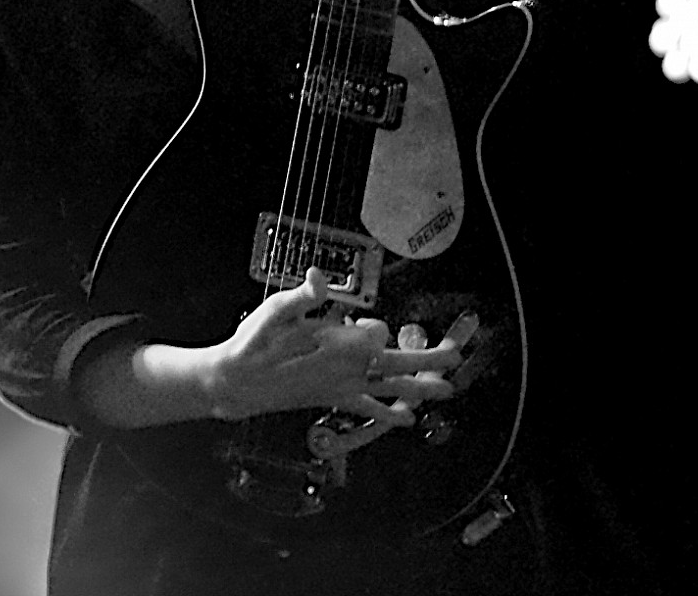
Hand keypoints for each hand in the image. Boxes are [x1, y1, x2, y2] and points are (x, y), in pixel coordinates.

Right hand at [201, 268, 475, 425]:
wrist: (238, 383)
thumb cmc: (257, 343)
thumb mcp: (278, 310)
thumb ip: (305, 296)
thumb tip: (321, 278)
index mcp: (341, 346)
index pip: (378, 332)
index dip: (375, 326)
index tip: (360, 322)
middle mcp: (349, 371)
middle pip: (400, 364)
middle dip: (432, 360)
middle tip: (459, 354)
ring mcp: (343, 389)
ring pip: (392, 389)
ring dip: (422, 388)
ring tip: (448, 390)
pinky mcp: (334, 400)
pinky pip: (369, 410)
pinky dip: (389, 415)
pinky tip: (406, 420)